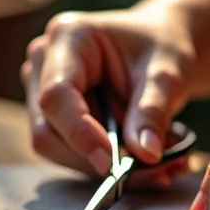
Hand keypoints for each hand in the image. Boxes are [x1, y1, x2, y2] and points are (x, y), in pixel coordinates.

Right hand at [21, 8, 194, 185]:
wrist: (161, 48)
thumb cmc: (162, 48)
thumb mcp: (167, 75)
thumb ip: (153, 112)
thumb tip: (146, 154)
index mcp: (69, 37)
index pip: (57, 96)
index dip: (79, 133)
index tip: (110, 163)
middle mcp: (44, 62)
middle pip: (48, 129)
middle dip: (93, 158)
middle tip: (149, 172)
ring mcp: (42, 89)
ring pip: (54, 147)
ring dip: (101, 167)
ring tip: (158, 168)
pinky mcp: (52, 115)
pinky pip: (67, 152)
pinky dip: (104, 165)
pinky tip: (143, 164)